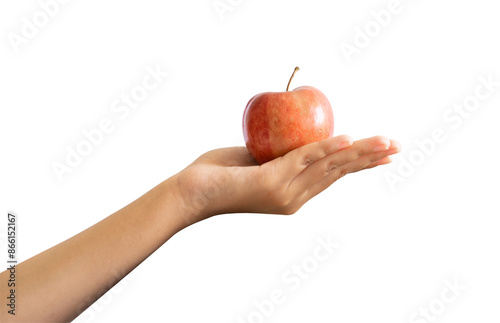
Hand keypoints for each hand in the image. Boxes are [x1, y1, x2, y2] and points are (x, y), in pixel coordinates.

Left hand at [175, 135, 400, 222]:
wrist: (191, 192)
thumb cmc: (218, 173)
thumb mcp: (255, 159)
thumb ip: (278, 152)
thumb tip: (293, 135)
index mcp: (293, 194)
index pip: (333, 176)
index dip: (358, 164)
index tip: (382, 156)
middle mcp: (294, 197)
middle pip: (339, 172)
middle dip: (370, 159)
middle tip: (397, 147)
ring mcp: (285, 192)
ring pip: (330, 166)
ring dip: (360, 152)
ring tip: (386, 142)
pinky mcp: (272, 182)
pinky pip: (306, 159)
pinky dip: (328, 147)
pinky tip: (349, 138)